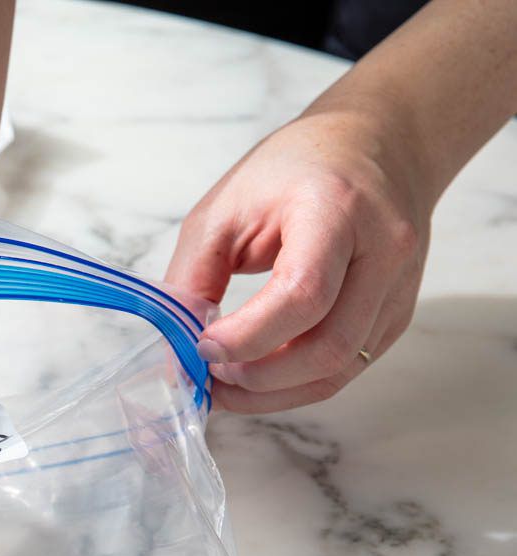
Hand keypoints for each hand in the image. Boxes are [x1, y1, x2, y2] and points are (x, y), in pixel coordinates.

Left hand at [166, 106, 433, 412]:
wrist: (377, 143)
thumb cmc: (295, 169)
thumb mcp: (225, 207)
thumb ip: (194, 276)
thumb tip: (176, 349)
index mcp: (338, 210)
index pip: (303, 294)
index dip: (248, 337)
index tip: (202, 348)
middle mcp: (384, 251)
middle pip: (328, 347)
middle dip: (258, 377)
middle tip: (210, 376)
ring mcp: (399, 287)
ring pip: (339, 369)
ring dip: (274, 392)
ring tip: (226, 383)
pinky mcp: (396, 313)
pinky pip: (346, 367)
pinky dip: (296, 384)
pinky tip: (258, 375)